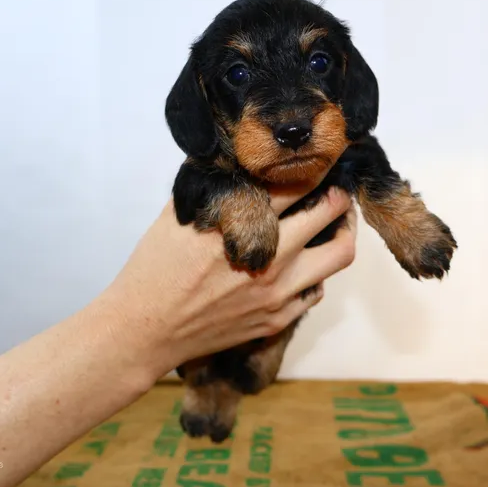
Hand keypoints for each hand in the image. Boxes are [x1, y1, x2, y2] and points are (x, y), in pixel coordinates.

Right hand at [91, 185, 357, 380]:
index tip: (322, 159)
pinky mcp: (277, 319)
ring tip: (335, 224)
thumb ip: (212, 186)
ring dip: (342, 233)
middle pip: (331, 213)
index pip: (298, 181)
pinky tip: (304, 263)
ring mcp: (278, 292)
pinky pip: (316, 291)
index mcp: (244, 223)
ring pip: (338, 255)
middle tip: (336, 188)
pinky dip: (317, 272)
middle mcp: (271, 256)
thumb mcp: (178, 213)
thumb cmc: (154, 268)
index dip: (315, 165)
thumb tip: (232, 157)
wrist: (146, 329)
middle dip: (339, 194)